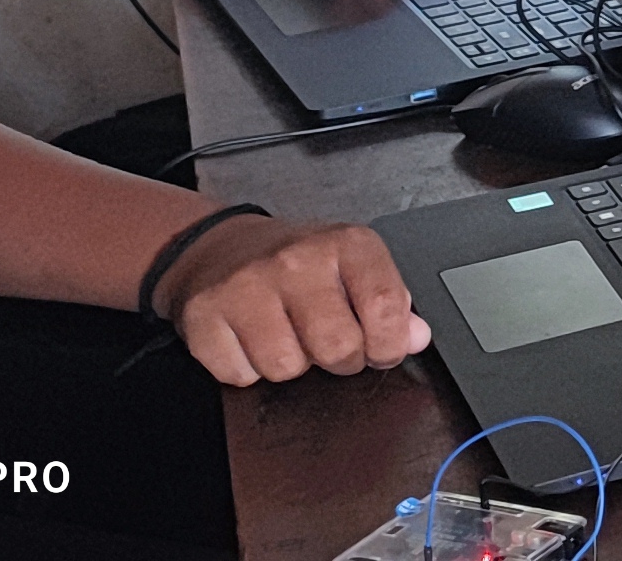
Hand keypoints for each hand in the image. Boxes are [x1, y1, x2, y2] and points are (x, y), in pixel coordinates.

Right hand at [157, 216, 429, 384]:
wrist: (220, 248)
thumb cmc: (298, 264)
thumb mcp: (355, 267)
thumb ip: (392, 302)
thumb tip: (418, 337)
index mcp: (346, 244)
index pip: (386, 308)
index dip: (390, 344)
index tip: (382, 350)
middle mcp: (296, 260)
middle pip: (337, 347)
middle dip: (340, 360)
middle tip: (330, 344)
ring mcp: (246, 286)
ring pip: (285, 368)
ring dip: (290, 365)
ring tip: (286, 335)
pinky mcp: (204, 314)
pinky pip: (239, 375)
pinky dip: (247, 369)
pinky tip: (249, 340)